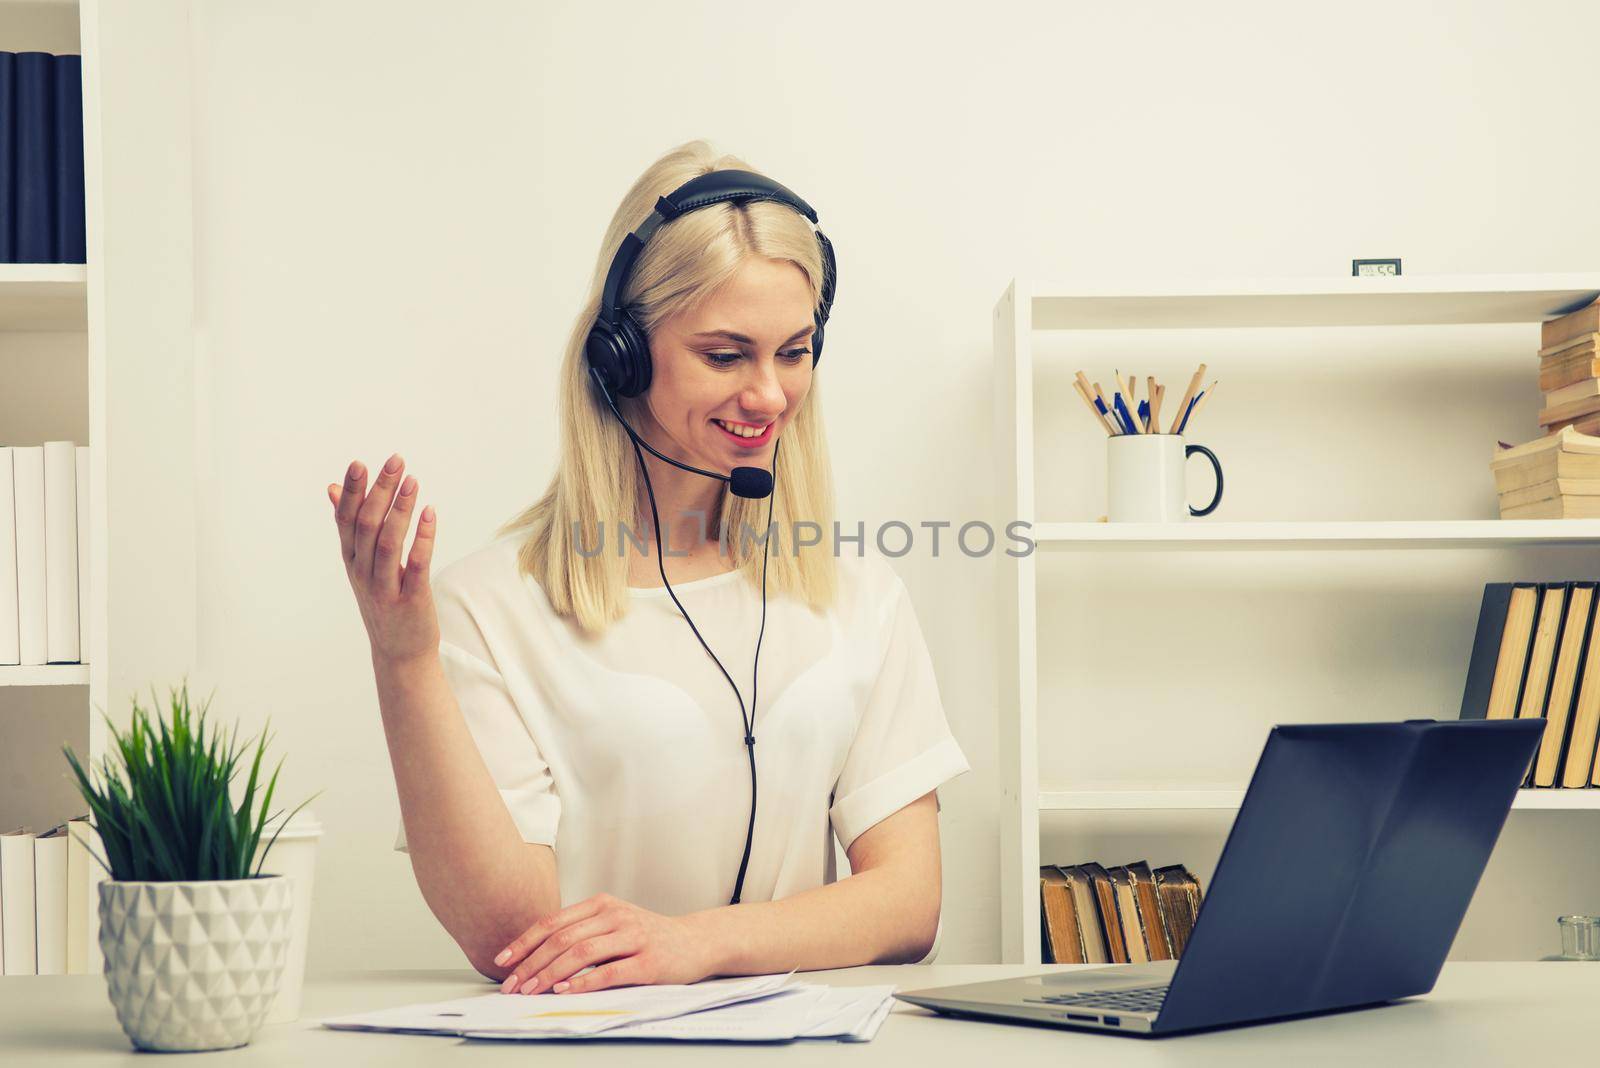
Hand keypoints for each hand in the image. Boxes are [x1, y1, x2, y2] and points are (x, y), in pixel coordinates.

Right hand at [328, 452, 439, 662]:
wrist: (399, 653)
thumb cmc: (384, 601)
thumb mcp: (362, 565)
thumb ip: (351, 527)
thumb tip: (334, 488)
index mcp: (352, 560)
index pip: (346, 520)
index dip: (352, 492)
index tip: (360, 463)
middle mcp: (363, 572)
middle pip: (367, 525)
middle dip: (380, 491)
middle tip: (395, 461)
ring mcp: (385, 588)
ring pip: (388, 542)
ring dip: (400, 509)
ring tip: (412, 481)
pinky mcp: (410, 599)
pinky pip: (416, 564)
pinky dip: (423, 538)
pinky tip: (430, 514)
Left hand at [493, 893, 716, 995]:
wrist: (695, 941)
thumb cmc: (647, 936)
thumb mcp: (613, 923)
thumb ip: (581, 931)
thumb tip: (535, 955)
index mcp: (601, 904)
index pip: (553, 922)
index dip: (524, 942)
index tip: (502, 962)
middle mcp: (615, 915)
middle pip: (563, 938)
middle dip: (531, 963)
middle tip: (512, 985)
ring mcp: (633, 936)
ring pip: (582, 953)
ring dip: (550, 974)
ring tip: (531, 991)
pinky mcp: (648, 961)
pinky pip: (609, 972)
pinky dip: (584, 982)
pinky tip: (565, 991)